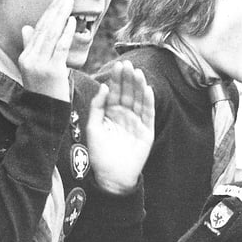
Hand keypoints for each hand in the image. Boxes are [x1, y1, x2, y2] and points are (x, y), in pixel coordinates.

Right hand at [18, 0, 74, 101]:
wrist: (47, 113)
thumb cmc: (46, 91)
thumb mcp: (35, 69)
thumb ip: (32, 47)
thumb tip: (28, 27)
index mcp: (25, 56)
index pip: (38, 29)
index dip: (49, 13)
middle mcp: (29, 58)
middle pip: (44, 28)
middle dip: (55, 9)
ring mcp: (40, 64)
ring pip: (52, 34)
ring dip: (61, 16)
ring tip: (69, 1)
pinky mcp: (52, 70)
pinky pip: (61, 47)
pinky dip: (67, 33)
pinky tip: (73, 21)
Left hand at [87, 60, 154, 194]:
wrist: (111, 177)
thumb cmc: (99, 154)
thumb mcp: (93, 127)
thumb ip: (97, 107)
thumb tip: (104, 86)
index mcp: (111, 113)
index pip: (116, 92)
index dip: (118, 79)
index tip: (119, 65)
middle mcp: (125, 115)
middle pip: (128, 93)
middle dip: (128, 78)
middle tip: (128, 64)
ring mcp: (137, 122)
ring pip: (139, 100)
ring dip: (139, 86)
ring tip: (138, 73)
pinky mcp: (146, 131)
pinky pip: (148, 113)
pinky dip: (148, 101)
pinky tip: (147, 89)